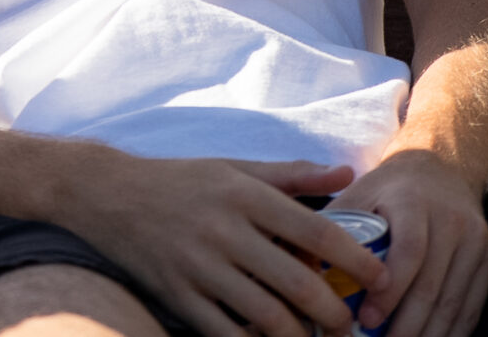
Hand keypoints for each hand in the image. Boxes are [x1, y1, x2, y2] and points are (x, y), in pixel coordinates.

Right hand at [54, 153, 386, 336]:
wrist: (104, 193)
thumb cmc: (178, 179)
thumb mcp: (233, 167)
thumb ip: (291, 174)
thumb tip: (347, 172)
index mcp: (244, 194)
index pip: (316, 231)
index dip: (357, 261)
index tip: (382, 278)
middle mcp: (224, 230)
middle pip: (297, 284)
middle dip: (335, 313)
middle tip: (351, 324)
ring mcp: (199, 266)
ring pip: (266, 316)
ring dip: (300, 336)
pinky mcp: (177, 294)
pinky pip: (226, 333)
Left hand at [333, 151, 487, 336]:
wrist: (439, 168)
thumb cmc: (387, 188)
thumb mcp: (359, 192)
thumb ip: (336, 223)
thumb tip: (302, 262)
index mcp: (414, 202)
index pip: (409, 252)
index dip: (389, 291)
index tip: (366, 319)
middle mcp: (451, 221)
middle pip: (432, 284)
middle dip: (408, 324)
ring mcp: (474, 241)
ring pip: (454, 300)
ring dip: (430, 333)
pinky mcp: (487, 258)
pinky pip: (473, 303)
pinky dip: (454, 330)